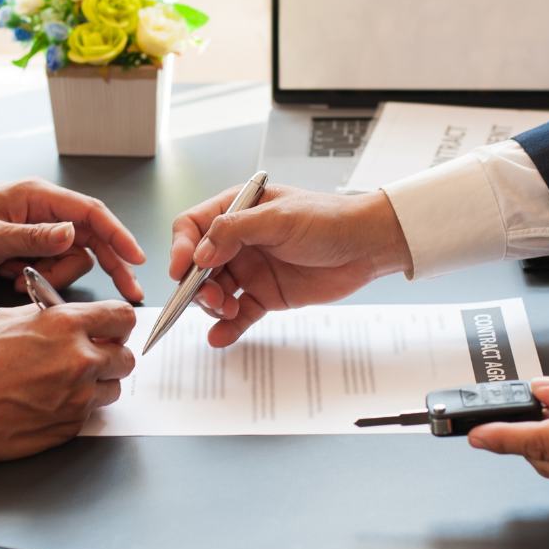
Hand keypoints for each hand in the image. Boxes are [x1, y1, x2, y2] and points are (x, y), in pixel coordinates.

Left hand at [0, 177, 145, 301]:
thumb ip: (33, 237)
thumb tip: (71, 234)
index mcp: (39, 197)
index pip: (91, 213)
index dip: (119, 235)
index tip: (137, 257)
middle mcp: (46, 213)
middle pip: (93, 239)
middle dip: (111, 265)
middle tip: (130, 292)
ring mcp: (40, 233)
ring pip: (73, 260)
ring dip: (55, 276)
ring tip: (21, 278)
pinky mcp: (33, 251)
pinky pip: (54, 270)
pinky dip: (40, 280)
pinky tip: (13, 277)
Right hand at [0, 300, 135, 461]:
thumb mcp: (7, 318)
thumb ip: (47, 316)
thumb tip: (67, 316)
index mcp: (67, 325)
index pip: (122, 317)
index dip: (119, 324)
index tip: (114, 330)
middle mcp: (80, 360)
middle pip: (126, 357)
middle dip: (111, 357)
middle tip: (92, 359)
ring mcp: (79, 397)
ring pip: (112, 389)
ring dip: (97, 385)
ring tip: (65, 383)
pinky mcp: (72, 425)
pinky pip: (90, 413)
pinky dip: (77, 408)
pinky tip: (50, 402)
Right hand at [169, 184, 412, 346]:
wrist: (367, 246)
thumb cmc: (329, 220)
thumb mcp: (280, 218)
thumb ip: (235, 232)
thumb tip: (199, 254)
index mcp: (237, 211)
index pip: (193, 227)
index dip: (181, 248)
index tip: (182, 270)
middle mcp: (239, 241)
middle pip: (198, 266)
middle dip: (197, 285)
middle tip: (212, 299)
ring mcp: (251, 269)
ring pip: (215, 293)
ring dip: (213, 306)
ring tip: (227, 311)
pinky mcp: (267, 295)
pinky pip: (239, 315)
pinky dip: (227, 328)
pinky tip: (220, 338)